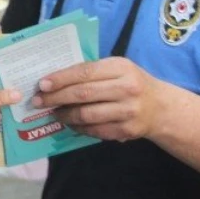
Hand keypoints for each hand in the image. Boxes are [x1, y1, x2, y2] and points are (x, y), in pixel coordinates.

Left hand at [31, 57, 167, 142]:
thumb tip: (56, 80)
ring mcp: (128, 111)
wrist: (161, 108)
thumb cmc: (132, 83)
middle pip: (83, 94)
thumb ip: (93, 72)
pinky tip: (70, 123)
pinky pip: (95, 130)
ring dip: (65, 115)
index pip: (85, 72)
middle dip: (56, 98)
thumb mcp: (118, 69)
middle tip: (38, 101)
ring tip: (53, 113)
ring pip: (87, 115)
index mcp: (121, 68)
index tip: (42, 84)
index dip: (61, 78)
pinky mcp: (127, 130)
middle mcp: (126, 88)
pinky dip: (79, 127)